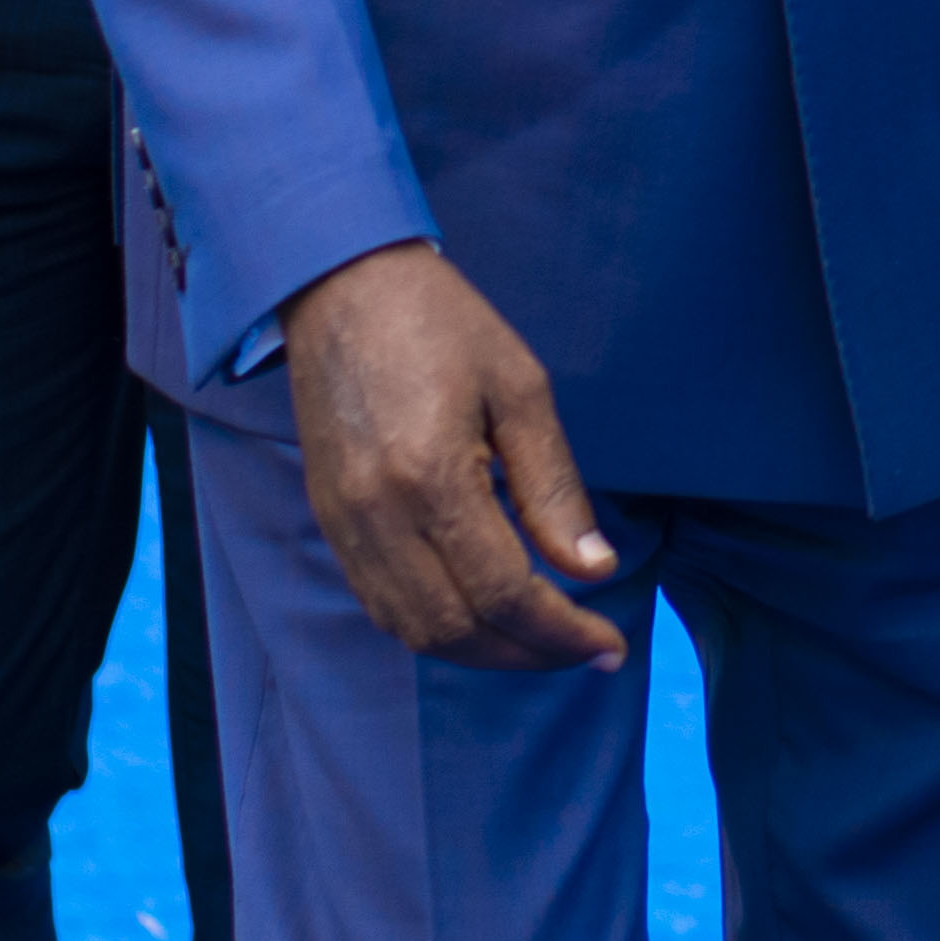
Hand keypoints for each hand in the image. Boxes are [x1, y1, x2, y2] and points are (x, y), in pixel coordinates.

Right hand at [282, 243, 622, 670]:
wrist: (341, 285)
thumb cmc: (442, 323)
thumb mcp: (522, 388)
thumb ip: (553, 488)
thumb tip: (593, 569)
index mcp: (431, 477)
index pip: (503, 593)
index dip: (562, 632)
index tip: (610, 644)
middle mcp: (377, 515)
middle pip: (456, 630)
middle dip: (529, 654)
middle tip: (586, 649)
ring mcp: (343, 524)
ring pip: (413, 631)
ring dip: (483, 653)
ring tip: (543, 643)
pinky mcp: (329, 521)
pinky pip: (382, 604)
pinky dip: (436, 628)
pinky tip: (483, 617)